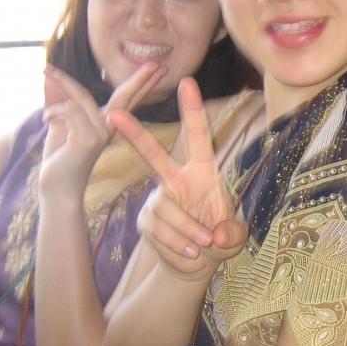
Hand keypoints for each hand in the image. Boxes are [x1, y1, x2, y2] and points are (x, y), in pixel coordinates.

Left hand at [38, 62, 165, 199]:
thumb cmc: (59, 157)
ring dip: (62, 84)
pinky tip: (46, 118)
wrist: (56, 188)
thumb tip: (49, 76)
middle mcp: (108, 128)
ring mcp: (100, 134)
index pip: (128, 98)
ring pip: (81, 97)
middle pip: (126, 97)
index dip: (143, 83)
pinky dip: (54, 110)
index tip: (159, 68)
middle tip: (156, 64)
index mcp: (106, 123)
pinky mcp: (87, 140)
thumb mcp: (57, 122)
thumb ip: (56, 98)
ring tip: (47, 72)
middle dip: (141, 79)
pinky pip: (69, 110)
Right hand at [111, 77, 247, 280]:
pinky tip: (190, 252)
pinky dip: (178, 244)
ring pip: (166, 208)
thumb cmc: (219, 238)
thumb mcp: (234, 237)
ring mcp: (158, 199)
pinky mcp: (147, 221)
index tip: (187, 82)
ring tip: (204, 244)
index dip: (192, 110)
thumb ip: (232, 233)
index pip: (198, 137)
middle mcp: (176, 179)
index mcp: (202, 171)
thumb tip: (216, 233)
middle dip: (134, 133)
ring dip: (188, 229)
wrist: (197, 262)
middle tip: (112, 113)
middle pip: (152, 153)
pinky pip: (159, 229)